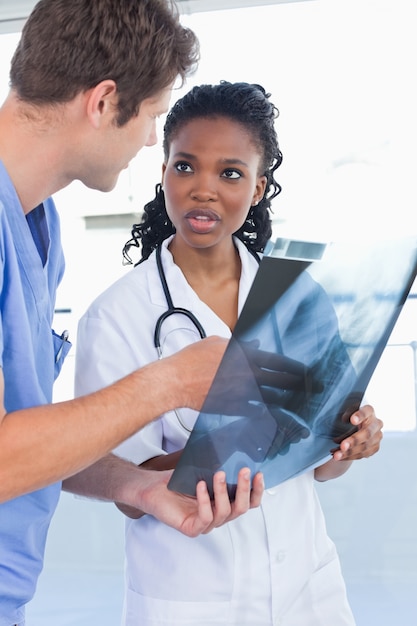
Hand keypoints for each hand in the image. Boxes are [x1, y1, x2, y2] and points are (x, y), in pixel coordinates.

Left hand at [118, 467, 263, 536]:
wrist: (152, 487)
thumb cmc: (177, 480)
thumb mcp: (202, 470)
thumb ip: (218, 467)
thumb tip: (236, 452)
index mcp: (224, 503)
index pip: (248, 503)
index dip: (256, 491)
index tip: (258, 473)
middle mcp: (217, 515)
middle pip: (240, 509)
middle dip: (244, 489)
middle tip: (244, 471)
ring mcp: (205, 524)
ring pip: (224, 512)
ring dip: (223, 491)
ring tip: (219, 474)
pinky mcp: (192, 528)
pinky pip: (205, 517)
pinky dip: (205, 500)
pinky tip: (201, 485)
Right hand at [202, 337, 320, 417]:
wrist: (176, 381)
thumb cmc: (192, 359)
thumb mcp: (216, 343)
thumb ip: (238, 344)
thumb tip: (254, 343)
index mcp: (246, 356)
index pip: (279, 362)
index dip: (295, 368)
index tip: (306, 372)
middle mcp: (249, 375)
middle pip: (282, 381)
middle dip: (300, 386)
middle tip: (315, 389)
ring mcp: (243, 394)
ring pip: (273, 399)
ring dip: (288, 403)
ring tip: (302, 406)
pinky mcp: (234, 408)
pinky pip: (257, 412)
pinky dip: (268, 415)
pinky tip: (277, 418)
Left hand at [331, 404, 382, 460]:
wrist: (360, 424)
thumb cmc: (353, 415)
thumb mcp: (349, 410)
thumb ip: (347, 413)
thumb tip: (345, 420)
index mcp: (369, 411)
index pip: (366, 412)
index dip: (360, 416)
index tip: (352, 420)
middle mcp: (376, 424)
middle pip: (367, 434)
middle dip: (354, 441)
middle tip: (342, 446)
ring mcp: (377, 437)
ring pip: (364, 447)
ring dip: (349, 453)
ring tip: (336, 455)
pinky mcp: (374, 448)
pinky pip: (362, 454)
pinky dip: (349, 457)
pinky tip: (339, 456)